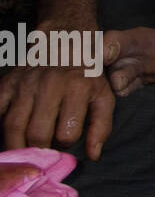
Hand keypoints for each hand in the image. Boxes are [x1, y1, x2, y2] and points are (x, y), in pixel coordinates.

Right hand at [0, 35, 117, 157]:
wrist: (64, 41)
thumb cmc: (86, 75)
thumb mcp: (103, 96)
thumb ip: (102, 126)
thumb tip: (93, 155)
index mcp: (78, 87)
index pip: (67, 133)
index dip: (67, 144)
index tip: (65, 142)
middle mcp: (50, 84)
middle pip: (37, 133)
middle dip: (40, 150)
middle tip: (42, 153)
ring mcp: (25, 83)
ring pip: (13, 126)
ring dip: (16, 146)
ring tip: (23, 153)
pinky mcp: (7, 83)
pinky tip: (6, 135)